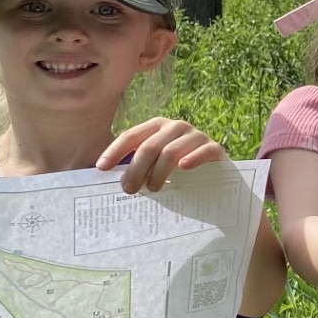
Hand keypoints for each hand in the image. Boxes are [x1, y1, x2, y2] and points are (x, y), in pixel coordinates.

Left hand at [100, 117, 226, 192]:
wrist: (215, 175)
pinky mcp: (214, 148)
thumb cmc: (177, 170)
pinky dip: (192, 160)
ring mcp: (196, 136)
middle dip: (136, 169)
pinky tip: (183, 169)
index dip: (115, 151)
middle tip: (128, 189)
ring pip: (171, 152)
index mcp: (157, 126)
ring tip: (153, 190)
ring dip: (158, 173)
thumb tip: (112, 178)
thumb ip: (136, 166)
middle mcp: (176, 126)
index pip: (131, 136)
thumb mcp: (154, 164)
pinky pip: (202, 152)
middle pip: (149, 147)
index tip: (101, 168)